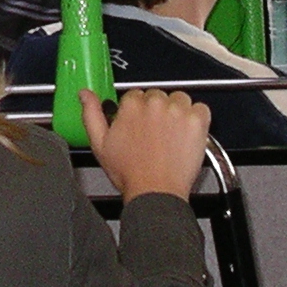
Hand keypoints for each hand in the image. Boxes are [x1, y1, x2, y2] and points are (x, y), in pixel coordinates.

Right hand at [81, 88, 208, 202]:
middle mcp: (155, 104)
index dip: (139, 112)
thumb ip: (91, 114)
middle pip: (159, 96)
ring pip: (180, 99)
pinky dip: (198, 119)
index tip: (141, 125)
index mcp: (132, 106)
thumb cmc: (130, 173)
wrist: (156, 192)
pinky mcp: (196, 121)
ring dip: (178, 112)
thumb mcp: (99, 144)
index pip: (137, 95)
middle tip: (156, 134)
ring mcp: (178, 111)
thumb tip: (85, 94)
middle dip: (158, 111)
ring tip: (172, 134)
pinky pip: (201, 108)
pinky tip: (187, 134)